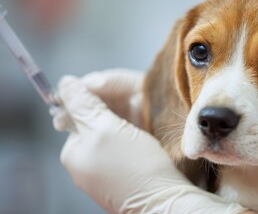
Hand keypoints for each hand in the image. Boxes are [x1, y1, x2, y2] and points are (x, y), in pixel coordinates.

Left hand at [53, 70, 249, 213]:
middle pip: (95, 120)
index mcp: (73, 152)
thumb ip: (83, 104)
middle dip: (113, 105)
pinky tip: (146, 127)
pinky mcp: (122, 173)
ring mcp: (103, 170)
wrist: (165, 201)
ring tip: (143, 110)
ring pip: (112, 131)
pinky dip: (133, 132)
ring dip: (125, 116)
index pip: (78, 111)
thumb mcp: (105, 128)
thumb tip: (65, 82)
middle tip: (135, 97)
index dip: (96, 94)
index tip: (116, 87)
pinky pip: (123, 144)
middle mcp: (84, 163)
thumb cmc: (136, 166)